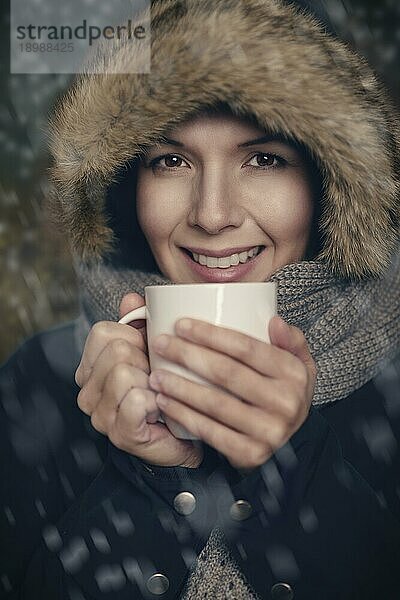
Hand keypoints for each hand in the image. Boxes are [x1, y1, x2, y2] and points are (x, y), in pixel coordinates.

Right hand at [74, 292, 203, 467]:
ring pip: (124, 374)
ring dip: (153, 381)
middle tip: (157, 377)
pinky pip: (137, 400)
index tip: (147, 353)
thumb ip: (139, 322)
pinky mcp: (120, 433)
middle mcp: (87, 392)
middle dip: (146, 360)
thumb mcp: (152, 350)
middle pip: (116, 351)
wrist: (182, 436)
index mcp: (91, 367)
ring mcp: (100, 415)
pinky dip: (157, 401)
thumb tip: (131, 298)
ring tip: (160, 393)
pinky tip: (162, 409)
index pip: (103, 332)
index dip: (134, 337)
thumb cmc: (166, 390)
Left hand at [148, 316, 315, 470]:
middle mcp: (284, 403)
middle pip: (226, 373)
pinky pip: (209, 431)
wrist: (293, 442)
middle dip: (187, 355)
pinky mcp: (250, 453)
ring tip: (156, 374)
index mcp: (294, 374)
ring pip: (214, 403)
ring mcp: (268, 431)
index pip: (246, 348)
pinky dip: (183, 415)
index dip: (211, 335)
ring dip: (179, 387)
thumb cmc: (286, 394)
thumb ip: (291, 339)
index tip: (182, 325)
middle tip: (160, 344)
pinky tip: (165, 402)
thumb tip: (274, 321)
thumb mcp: (300, 364)